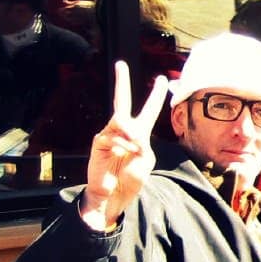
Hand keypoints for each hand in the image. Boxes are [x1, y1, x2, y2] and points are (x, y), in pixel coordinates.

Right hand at [79, 61, 168, 232]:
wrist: (112, 197)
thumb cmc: (130, 180)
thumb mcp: (145, 162)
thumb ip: (143, 145)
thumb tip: (132, 135)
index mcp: (140, 134)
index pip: (148, 111)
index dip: (155, 96)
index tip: (162, 79)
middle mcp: (124, 131)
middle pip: (121, 101)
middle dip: (121, 82)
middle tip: (120, 64)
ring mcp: (109, 135)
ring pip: (120, 120)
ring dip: (131, 133)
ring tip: (136, 146)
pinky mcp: (99, 143)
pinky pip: (111, 136)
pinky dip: (121, 144)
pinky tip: (125, 153)